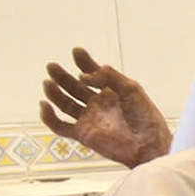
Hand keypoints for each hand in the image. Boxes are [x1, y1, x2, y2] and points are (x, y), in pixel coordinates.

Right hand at [39, 48, 172, 168]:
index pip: (92, 74)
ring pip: (65, 104)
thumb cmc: (146, 117)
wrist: (149, 144)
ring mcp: (89, 119)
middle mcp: (98, 105)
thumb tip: (83, 77)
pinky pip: (60, 127)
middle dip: (62, 76)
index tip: (77, 52)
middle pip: (74, 87)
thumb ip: (108, 77)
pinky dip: (48, 117)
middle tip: (52, 66)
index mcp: (111, 92)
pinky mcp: (83, 134)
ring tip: (48, 81)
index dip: (84, 63)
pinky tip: (44, 105)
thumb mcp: (131, 89)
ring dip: (54, 93)